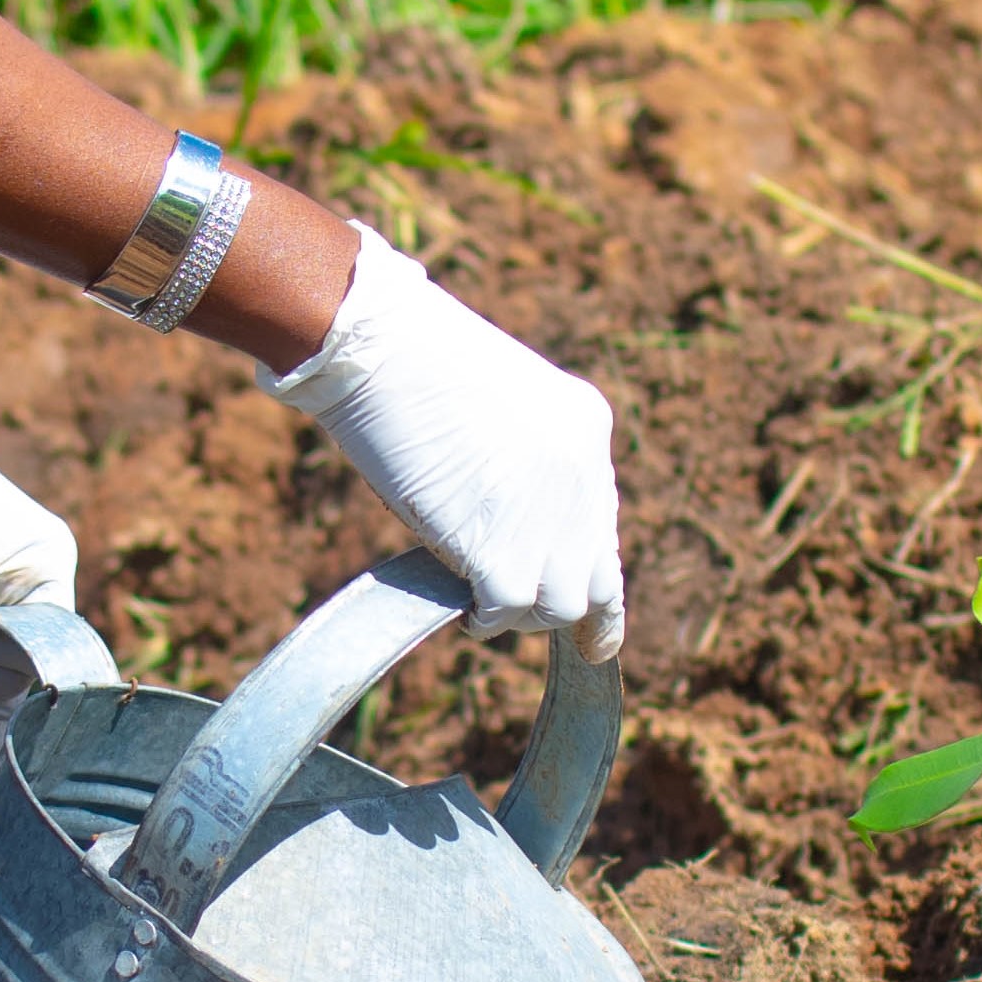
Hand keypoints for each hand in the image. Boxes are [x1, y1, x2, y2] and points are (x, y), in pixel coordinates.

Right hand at [261, 227, 622, 661]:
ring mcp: (549, 515)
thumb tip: (514, 527)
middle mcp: (583, 473)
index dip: (596, 586)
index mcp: (586, 427)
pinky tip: (461, 605)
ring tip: (475, 595)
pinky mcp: (504, 549)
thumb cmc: (411, 363)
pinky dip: (483, 619)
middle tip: (518, 617)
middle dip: (562, 611)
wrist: (377, 346)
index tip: (594, 634)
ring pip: (558, 605)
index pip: (604, 527)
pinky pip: (507, 610)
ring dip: (516, 612)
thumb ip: (523, 461)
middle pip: (594, 578)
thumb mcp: (498, 404)